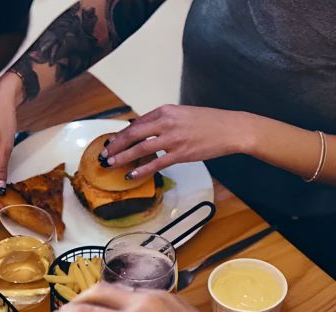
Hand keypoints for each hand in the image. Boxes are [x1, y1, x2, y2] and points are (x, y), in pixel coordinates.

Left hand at [101, 105, 251, 180]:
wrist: (232, 128)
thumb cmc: (208, 122)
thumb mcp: (182, 115)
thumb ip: (162, 122)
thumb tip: (142, 132)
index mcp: (166, 111)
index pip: (136, 123)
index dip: (120, 135)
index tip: (110, 142)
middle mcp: (167, 123)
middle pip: (132, 134)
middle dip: (115, 146)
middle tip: (104, 155)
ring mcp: (173, 139)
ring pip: (140, 149)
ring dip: (122, 157)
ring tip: (111, 164)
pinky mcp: (181, 153)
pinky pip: (156, 164)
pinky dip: (141, 170)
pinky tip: (131, 175)